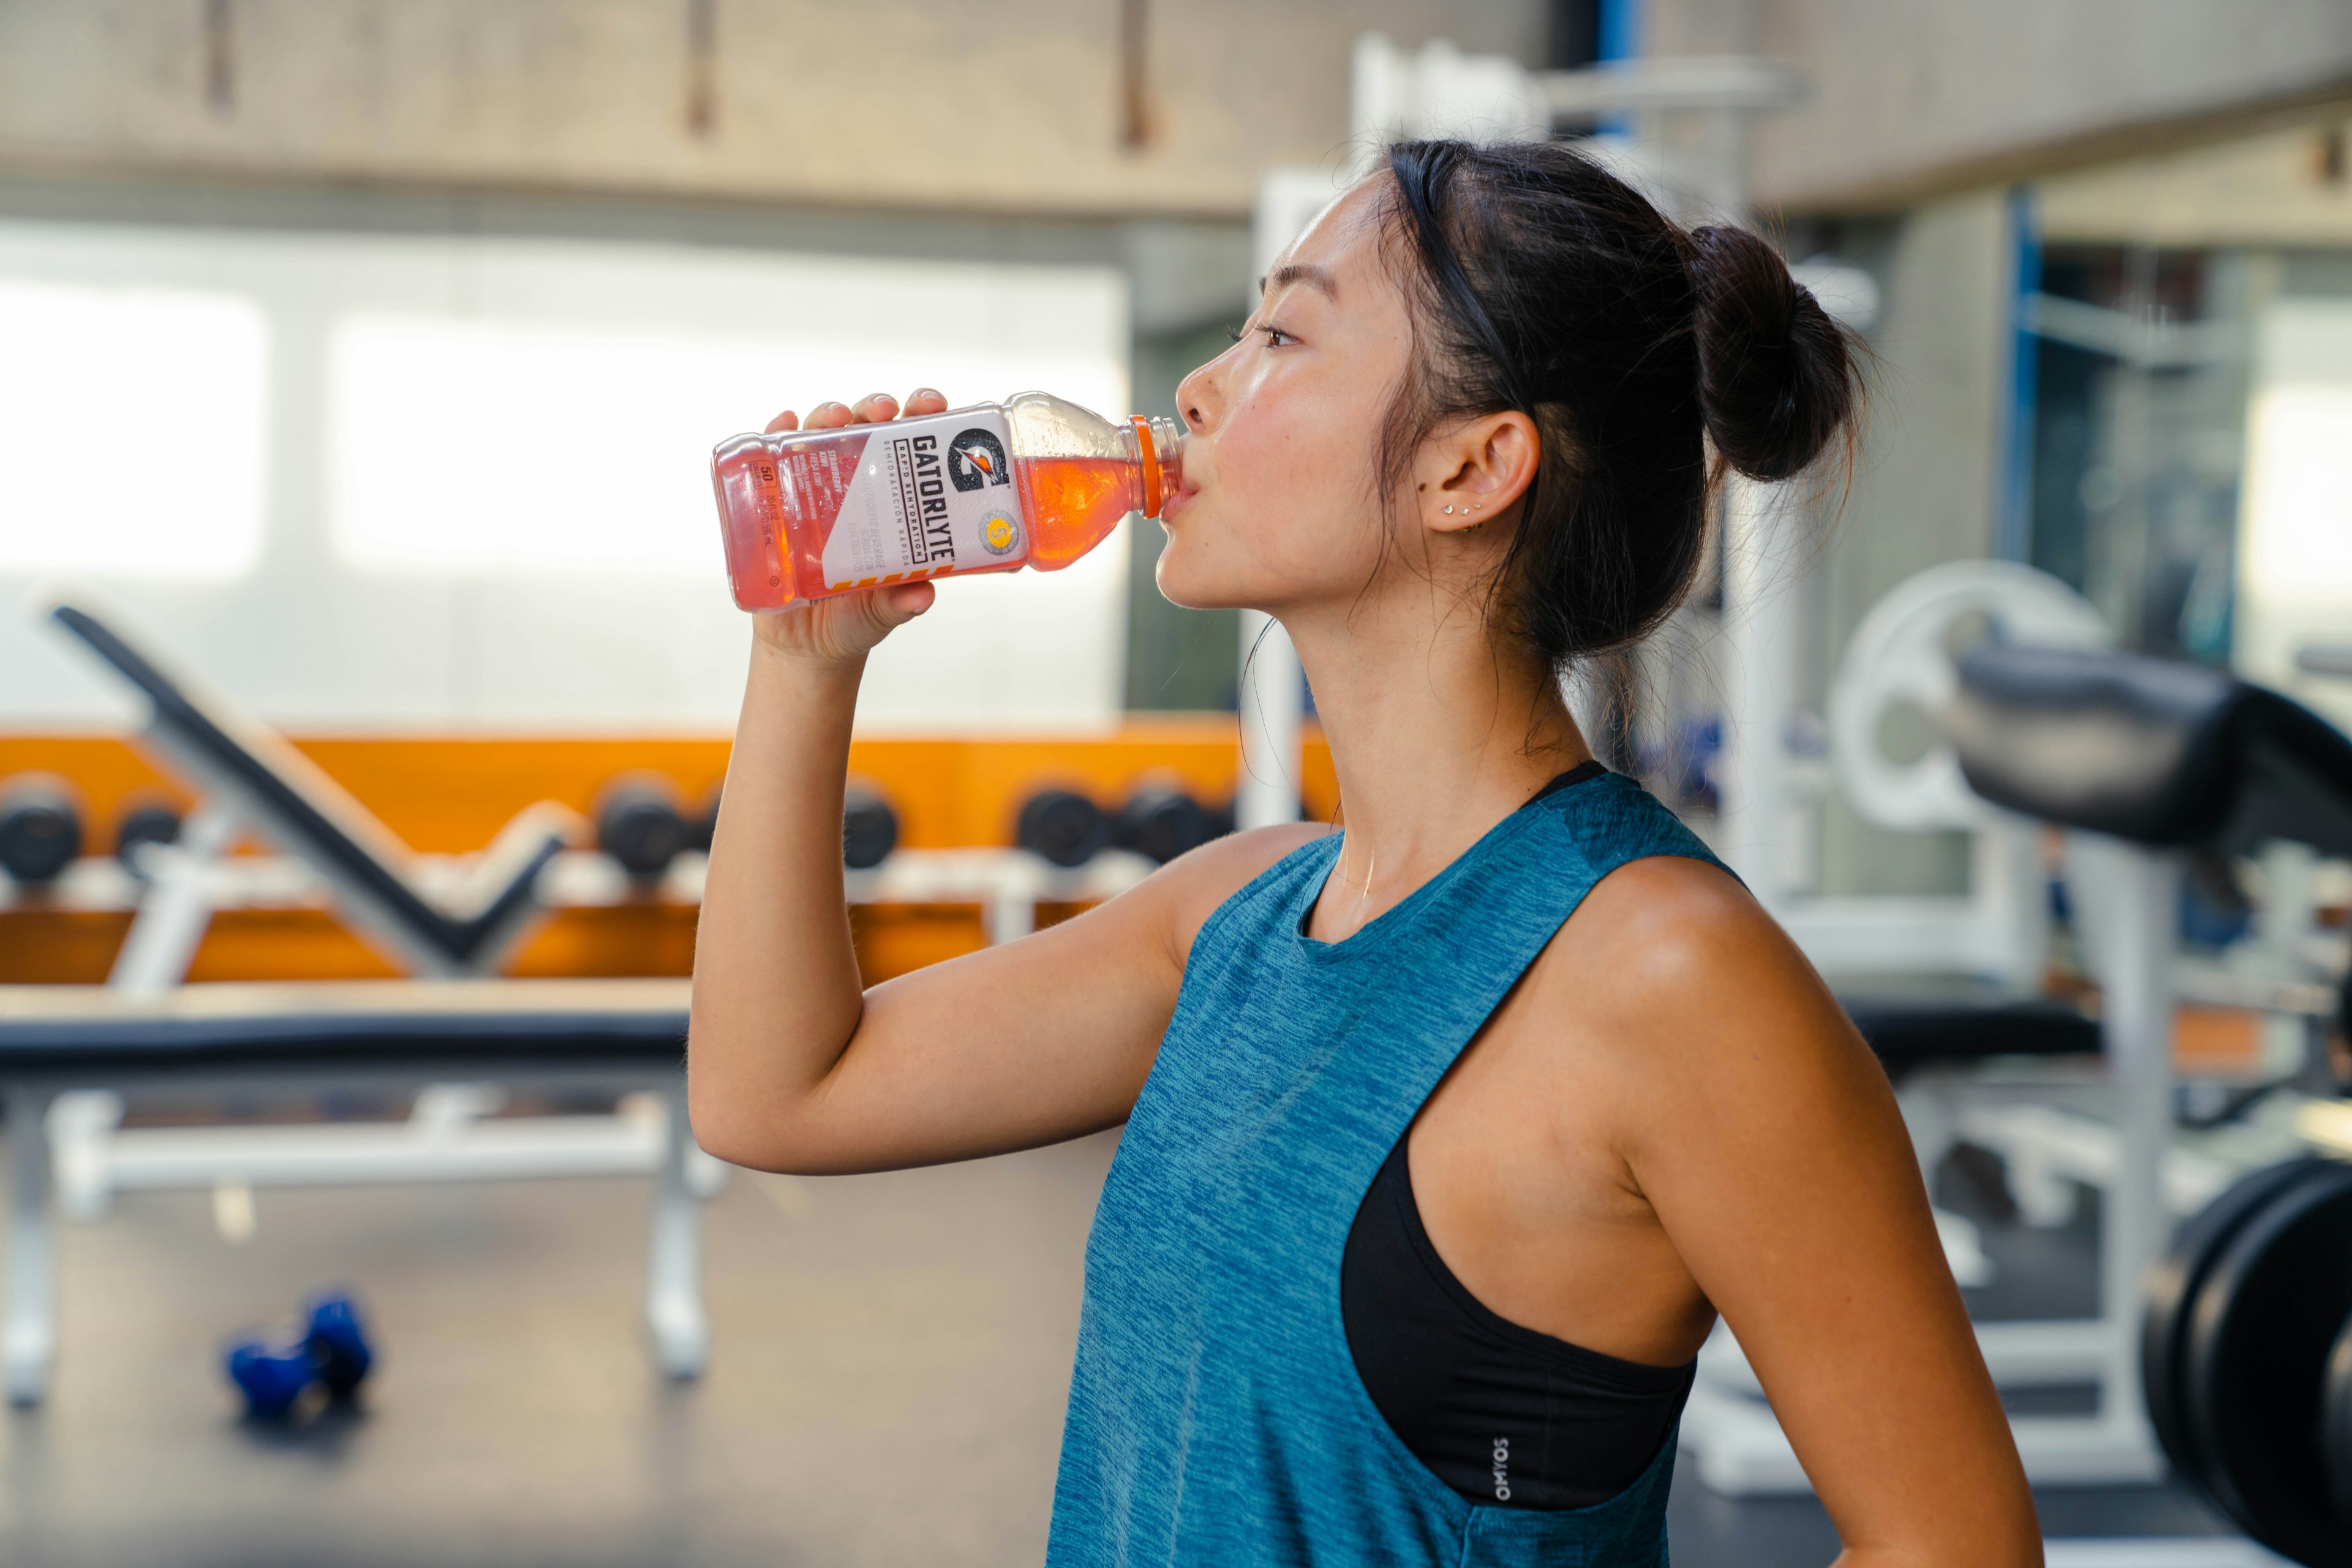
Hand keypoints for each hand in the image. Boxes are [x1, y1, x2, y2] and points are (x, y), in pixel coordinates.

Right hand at [752, 389, 948, 666]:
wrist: (807, 645)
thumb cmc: (856, 618)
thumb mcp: (883, 612)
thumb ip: (901, 603)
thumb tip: (922, 596)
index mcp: (893, 501)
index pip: (912, 449)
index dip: (924, 419)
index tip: (932, 406)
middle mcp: (855, 485)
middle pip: (867, 430)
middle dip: (876, 408)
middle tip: (884, 410)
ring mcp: (814, 488)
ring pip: (820, 435)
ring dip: (829, 415)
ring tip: (835, 417)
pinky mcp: (775, 500)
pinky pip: (771, 460)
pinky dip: (775, 434)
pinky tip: (782, 423)